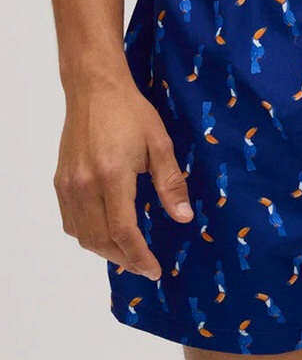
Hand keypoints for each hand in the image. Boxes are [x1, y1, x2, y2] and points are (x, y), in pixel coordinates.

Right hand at [54, 76, 192, 277]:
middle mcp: (85, 184)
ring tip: (128, 254)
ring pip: (82, 235)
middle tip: (145, 266)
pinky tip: (105, 234)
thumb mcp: (160, 144)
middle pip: (100, 240)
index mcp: (112, 175)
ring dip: (105, 251)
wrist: (94, 89)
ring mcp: (68, 184)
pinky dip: (87, 235)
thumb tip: (183, 218)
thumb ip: (171, 183)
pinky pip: (70, 221)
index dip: (139, 256)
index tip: (154, 270)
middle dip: (124, 259)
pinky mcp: (60, 181)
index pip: (123, 231)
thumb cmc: (131, 113)